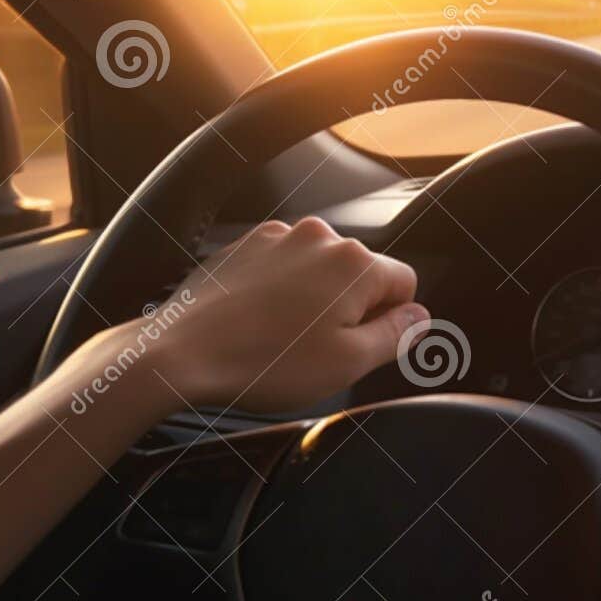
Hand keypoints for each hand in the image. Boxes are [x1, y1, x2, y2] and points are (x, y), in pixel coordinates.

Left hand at [155, 217, 425, 411]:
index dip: (391, 319)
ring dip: (315, 299)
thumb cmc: (264, 362)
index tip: (363, 345)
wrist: (181, 352)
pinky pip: (285, 265)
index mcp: (354, 263)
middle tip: (319, 349)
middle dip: (351, 308)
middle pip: (362, 273)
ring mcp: (280, 237)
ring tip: (284, 338)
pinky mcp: (247, 244)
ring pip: (322, 269)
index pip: (404, 283)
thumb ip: (396, 335)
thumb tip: (419, 317)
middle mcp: (321, 237)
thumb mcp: (347, 363)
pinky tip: (261, 323)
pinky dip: (282, 290)